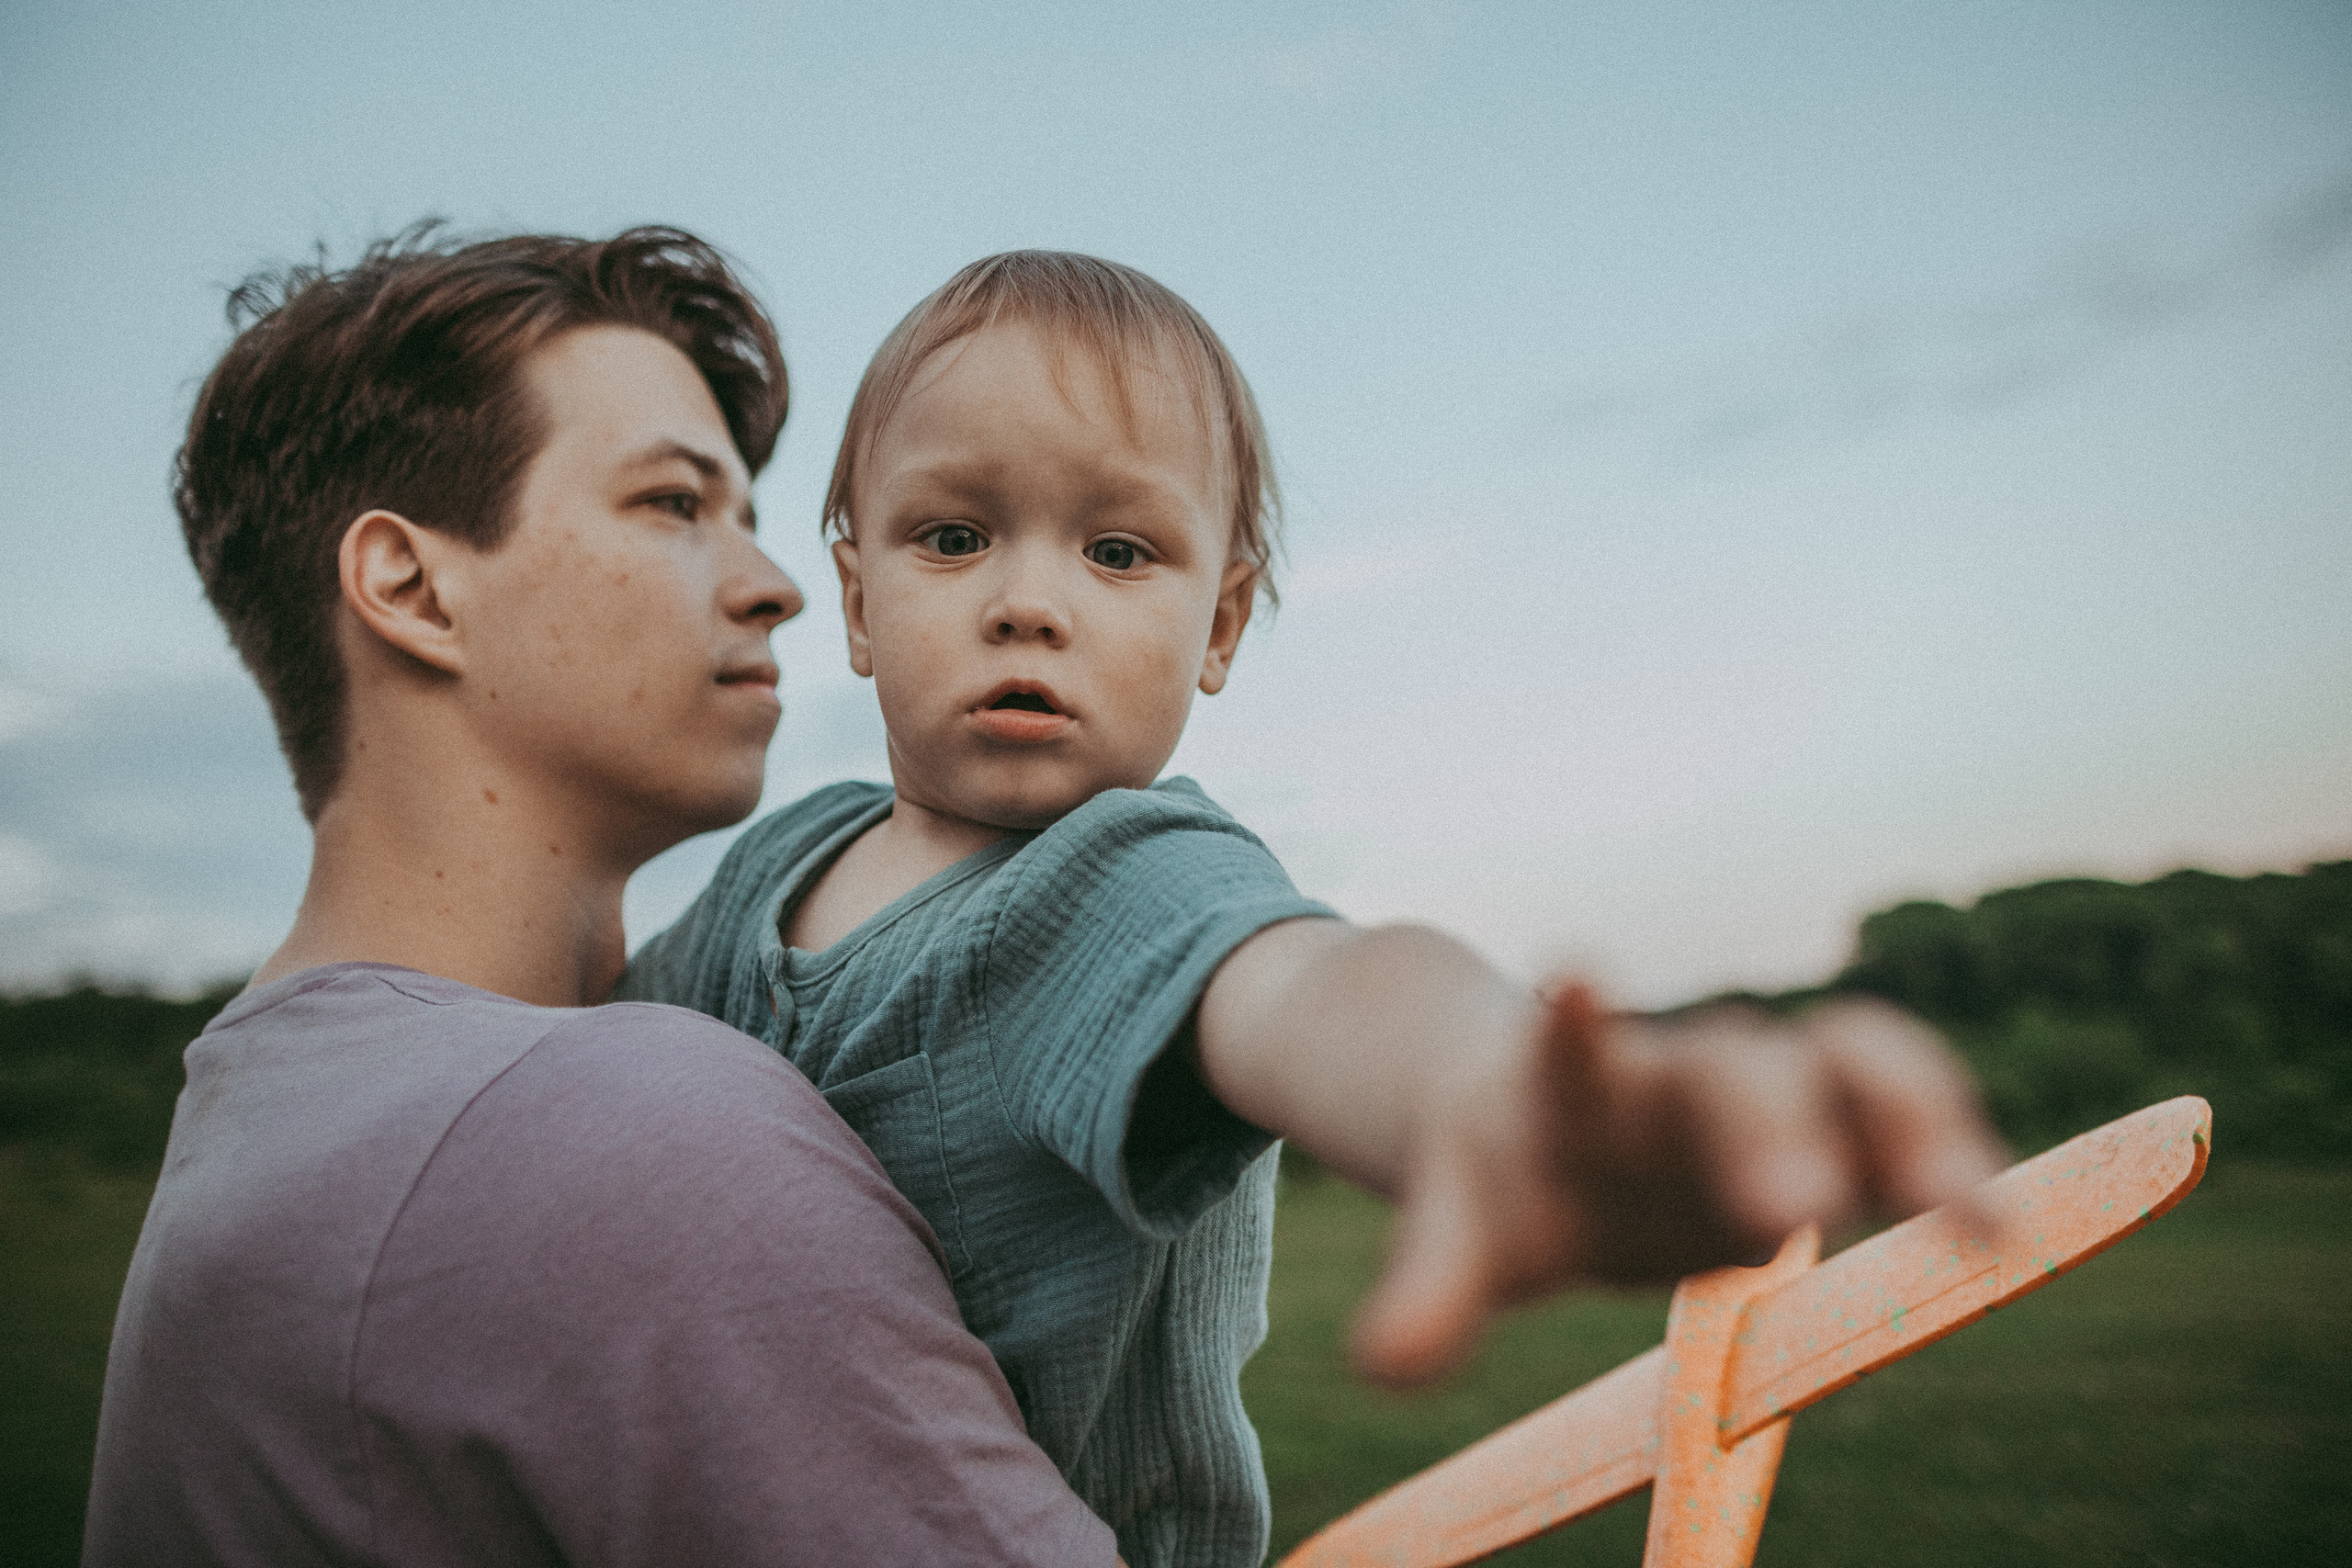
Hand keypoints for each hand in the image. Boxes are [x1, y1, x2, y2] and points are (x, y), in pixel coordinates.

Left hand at [1349, 983, 2006, 1386]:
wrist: (1546, 1109)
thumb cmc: (1505, 1180)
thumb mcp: (1466, 1236)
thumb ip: (1435, 1290)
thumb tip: (1381, 1368)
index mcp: (1568, 1093)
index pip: (1569, 1058)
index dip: (1575, 1028)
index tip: (1574, 975)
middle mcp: (1673, 1076)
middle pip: (1725, 1072)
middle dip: (1762, 1129)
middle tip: (1793, 1204)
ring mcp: (1762, 1090)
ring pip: (1842, 1062)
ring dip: (1905, 1122)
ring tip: (1967, 1211)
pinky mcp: (1833, 1122)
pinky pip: (1902, 1103)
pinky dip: (1949, 1142)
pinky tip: (2001, 1223)